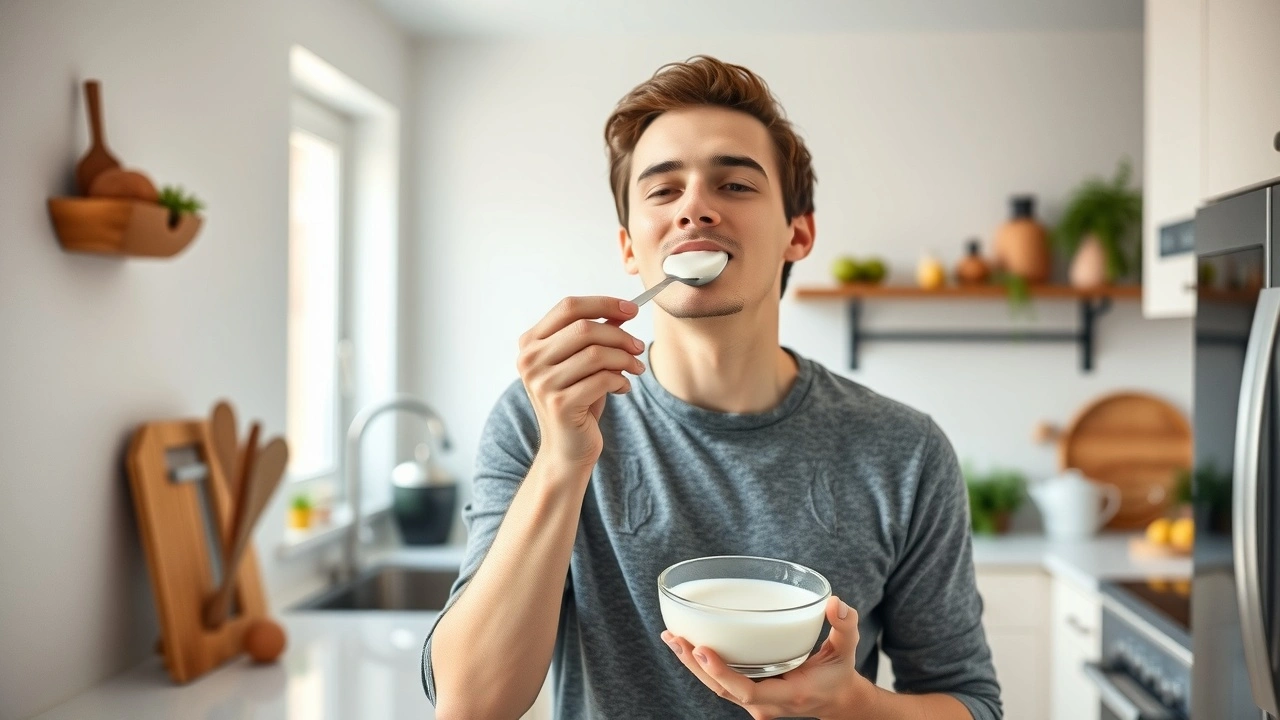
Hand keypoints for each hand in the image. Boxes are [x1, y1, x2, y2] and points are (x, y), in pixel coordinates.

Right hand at [517, 296, 644, 469]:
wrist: (566, 449)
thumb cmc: (577, 401)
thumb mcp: (583, 363)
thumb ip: (596, 335)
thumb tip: (624, 310)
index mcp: (530, 343)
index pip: (568, 307)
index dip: (603, 303)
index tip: (631, 309)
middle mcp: (529, 360)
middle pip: (584, 328)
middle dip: (620, 335)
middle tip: (639, 347)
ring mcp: (542, 383)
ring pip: (596, 354)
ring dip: (625, 359)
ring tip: (636, 368)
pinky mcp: (559, 404)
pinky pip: (602, 379)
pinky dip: (621, 380)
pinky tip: (623, 388)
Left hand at [662, 596, 871, 719]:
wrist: (836, 701)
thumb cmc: (839, 674)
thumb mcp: (846, 650)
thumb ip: (844, 626)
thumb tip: (835, 603)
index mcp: (789, 695)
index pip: (748, 691)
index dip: (722, 673)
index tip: (702, 649)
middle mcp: (766, 703)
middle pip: (721, 689)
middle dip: (695, 665)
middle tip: (675, 637)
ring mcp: (755, 702)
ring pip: (716, 687)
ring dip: (692, 664)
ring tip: (671, 638)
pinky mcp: (749, 694)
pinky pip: (720, 682)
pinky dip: (702, 665)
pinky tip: (686, 644)